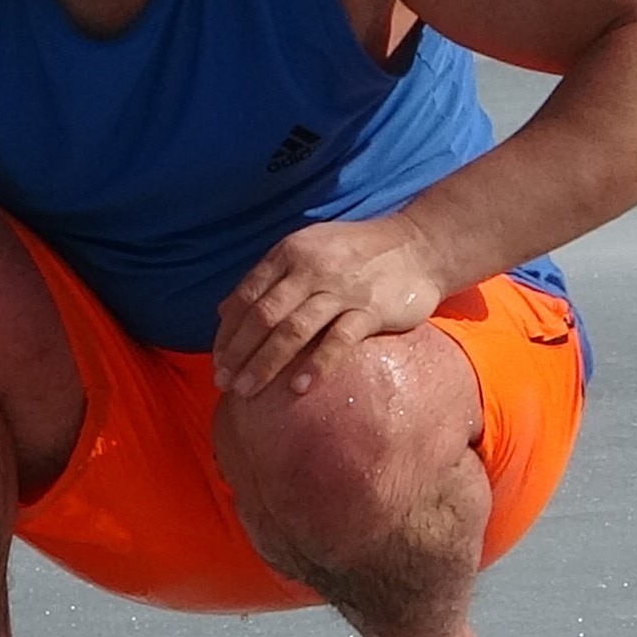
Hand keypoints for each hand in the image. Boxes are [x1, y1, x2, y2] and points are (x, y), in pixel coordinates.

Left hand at [214, 214, 449, 398]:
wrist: (418, 245)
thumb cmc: (356, 252)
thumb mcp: (306, 250)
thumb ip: (267, 279)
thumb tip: (222, 311)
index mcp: (289, 253)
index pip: (246, 296)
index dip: (228, 332)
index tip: (218, 362)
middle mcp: (310, 269)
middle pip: (264, 316)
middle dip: (239, 352)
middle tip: (225, 383)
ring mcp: (341, 289)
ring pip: (293, 330)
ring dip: (265, 363)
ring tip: (248, 391)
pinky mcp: (371, 309)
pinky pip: (338, 340)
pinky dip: (316, 365)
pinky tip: (298, 388)